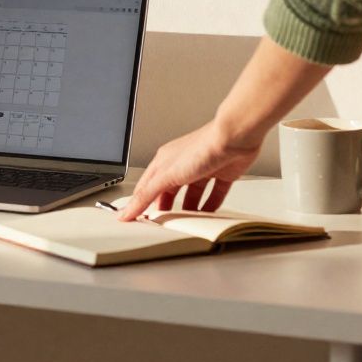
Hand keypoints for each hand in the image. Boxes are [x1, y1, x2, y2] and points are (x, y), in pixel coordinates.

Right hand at [117, 121, 260, 221]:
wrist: (234, 139)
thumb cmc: (201, 147)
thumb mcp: (166, 175)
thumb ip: (147, 195)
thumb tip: (128, 209)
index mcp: (165, 161)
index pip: (147, 186)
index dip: (140, 202)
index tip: (135, 218)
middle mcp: (183, 164)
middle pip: (170, 190)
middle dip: (165, 207)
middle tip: (162, 223)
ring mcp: (203, 168)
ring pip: (192, 193)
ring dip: (188, 208)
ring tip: (185, 222)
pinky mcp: (222, 173)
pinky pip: (214, 193)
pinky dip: (210, 205)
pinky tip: (208, 214)